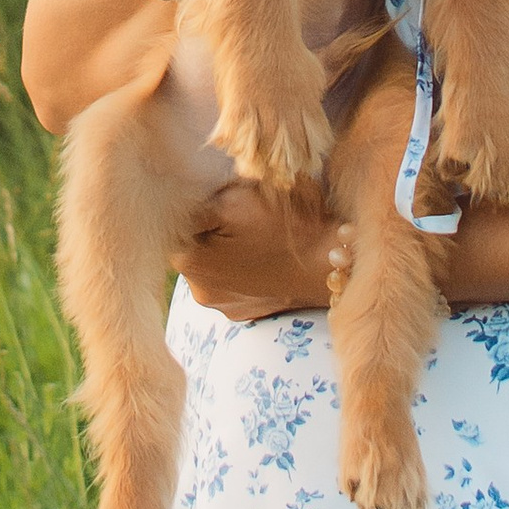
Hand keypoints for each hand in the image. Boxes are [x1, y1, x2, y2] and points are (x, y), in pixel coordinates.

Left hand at [178, 182, 343, 321]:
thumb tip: (176, 198)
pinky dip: (245, 269)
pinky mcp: (244, 312)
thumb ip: (199, 199)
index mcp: (187, 260)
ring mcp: (222, 305)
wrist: (331, 262)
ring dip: (228, 248)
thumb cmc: (286, 225)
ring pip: (214, 263)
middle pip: (195, 244)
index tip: (225, 197)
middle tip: (246, 216)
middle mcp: (197, 289)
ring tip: (260, 238)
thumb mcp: (237, 196)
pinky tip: (266, 257)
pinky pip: (235, 282)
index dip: (201, 204)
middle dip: (213, 228)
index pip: (178, 222)